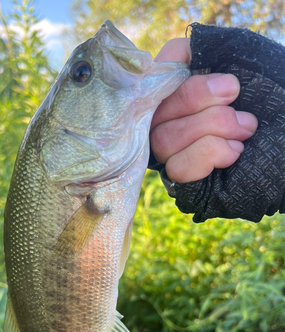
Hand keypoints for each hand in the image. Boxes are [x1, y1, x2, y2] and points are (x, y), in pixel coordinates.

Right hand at [151, 39, 257, 182]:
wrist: (278, 148)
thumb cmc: (260, 109)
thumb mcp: (247, 77)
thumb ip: (213, 61)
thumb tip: (194, 55)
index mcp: (177, 86)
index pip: (160, 67)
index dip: (179, 66)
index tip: (226, 83)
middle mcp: (162, 119)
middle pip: (157, 108)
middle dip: (201, 100)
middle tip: (237, 100)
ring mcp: (167, 151)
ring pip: (164, 138)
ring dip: (212, 127)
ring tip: (245, 128)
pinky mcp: (178, 178)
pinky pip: (178, 167)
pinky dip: (209, 154)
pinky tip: (234, 151)